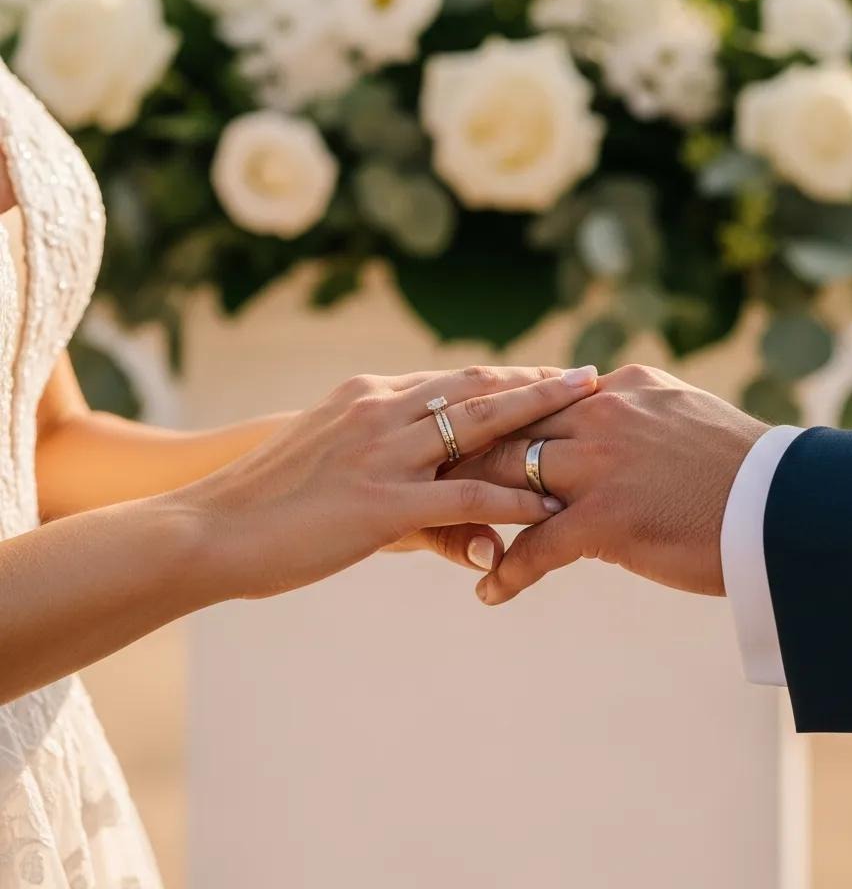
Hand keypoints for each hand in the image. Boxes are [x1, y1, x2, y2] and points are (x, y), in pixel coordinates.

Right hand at [179, 365, 598, 599]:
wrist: (208, 530)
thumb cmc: (268, 506)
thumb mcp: (334, 472)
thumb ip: (392, 481)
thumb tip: (448, 515)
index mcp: (368, 397)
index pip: (453, 380)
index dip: (505, 375)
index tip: (547, 372)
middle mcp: (381, 410)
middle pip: (478, 387)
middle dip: (537, 381)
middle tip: (588, 375)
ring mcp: (383, 453)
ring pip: (480, 427)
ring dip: (540, 418)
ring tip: (591, 412)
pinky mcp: (381, 503)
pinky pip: (463, 498)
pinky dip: (511, 501)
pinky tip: (550, 508)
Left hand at [448, 364, 767, 604]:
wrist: (788, 506)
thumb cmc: (739, 468)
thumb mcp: (680, 413)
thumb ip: (632, 407)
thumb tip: (597, 401)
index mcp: (617, 389)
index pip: (533, 398)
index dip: (486, 418)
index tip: (447, 431)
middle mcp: (602, 415)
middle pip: (508, 433)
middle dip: (459, 457)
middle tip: (418, 478)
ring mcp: (602, 464)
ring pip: (510, 480)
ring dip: (467, 510)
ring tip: (431, 531)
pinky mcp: (610, 516)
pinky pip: (538, 547)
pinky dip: (508, 571)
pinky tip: (488, 592)